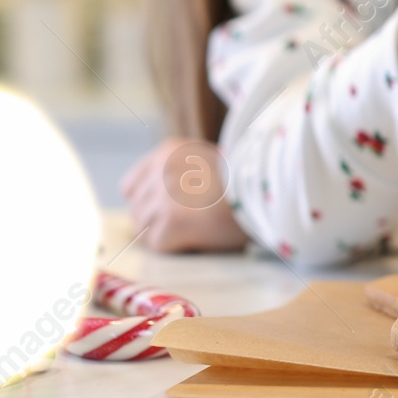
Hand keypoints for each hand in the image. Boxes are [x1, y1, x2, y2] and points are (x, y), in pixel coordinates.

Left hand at [120, 139, 248, 252]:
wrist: (267, 195)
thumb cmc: (242, 185)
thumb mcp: (205, 164)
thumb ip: (176, 176)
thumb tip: (149, 206)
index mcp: (169, 151)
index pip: (130, 186)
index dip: (148, 202)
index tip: (173, 208)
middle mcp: (162, 168)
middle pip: (136, 209)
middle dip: (157, 220)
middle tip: (192, 220)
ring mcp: (165, 194)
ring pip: (144, 229)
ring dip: (166, 234)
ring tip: (197, 227)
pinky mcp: (172, 220)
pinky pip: (158, 243)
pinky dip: (177, 246)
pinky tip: (199, 235)